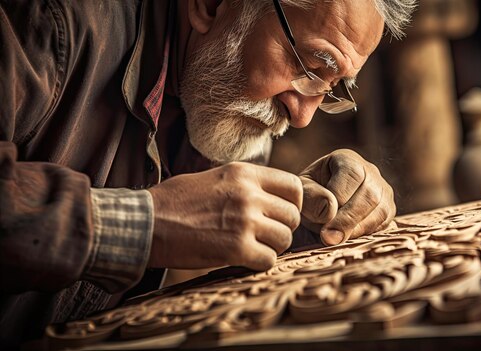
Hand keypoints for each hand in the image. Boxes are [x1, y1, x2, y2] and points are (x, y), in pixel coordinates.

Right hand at [147, 162, 301, 270]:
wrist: (145, 223)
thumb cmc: (175, 201)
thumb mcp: (214, 177)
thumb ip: (245, 184)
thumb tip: (271, 196)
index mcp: (244, 173)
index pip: (294, 187)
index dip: (292, 204)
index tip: (280, 214)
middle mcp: (249, 194)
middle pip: (292, 216)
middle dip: (282, 228)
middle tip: (264, 236)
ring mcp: (244, 221)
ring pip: (285, 239)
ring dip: (272, 247)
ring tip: (252, 247)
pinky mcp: (236, 248)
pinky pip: (269, 260)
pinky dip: (259, 264)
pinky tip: (243, 260)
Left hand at [299, 149, 394, 245]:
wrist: (319, 209)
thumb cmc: (310, 196)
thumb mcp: (302, 192)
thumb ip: (311, 196)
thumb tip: (329, 209)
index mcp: (347, 159)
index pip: (352, 174)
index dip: (339, 198)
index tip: (322, 220)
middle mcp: (370, 171)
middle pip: (370, 194)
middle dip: (348, 219)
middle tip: (328, 238)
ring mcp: (382, 190)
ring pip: (381, 210)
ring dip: (357, 229)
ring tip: (335, 240)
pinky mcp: (387, 210)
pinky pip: (384, 223)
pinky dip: (366, 234)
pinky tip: (347, 238)